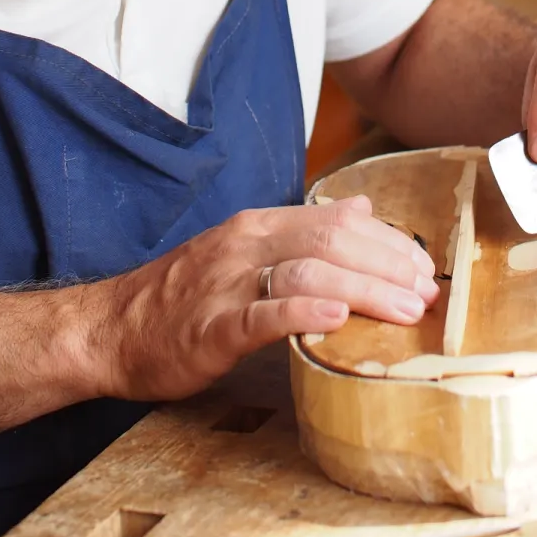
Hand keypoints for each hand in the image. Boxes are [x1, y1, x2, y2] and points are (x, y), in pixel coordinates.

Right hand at [90, 196, 437, 401]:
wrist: (109, 329)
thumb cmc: (182, 296)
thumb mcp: (244, 249)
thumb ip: (303, 229)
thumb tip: (360, 206)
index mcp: (258, 226)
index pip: (337, 221)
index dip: (387, 242)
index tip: (423, 266)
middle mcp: (246, 245)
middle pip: (331, 242)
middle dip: (387, 266)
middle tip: (427, 293)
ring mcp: (227, 285)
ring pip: (307, 274)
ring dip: (364, 290)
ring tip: (404, 310)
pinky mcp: (210, 329)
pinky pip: (261, 316)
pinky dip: (304, 314)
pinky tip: (338, 320)